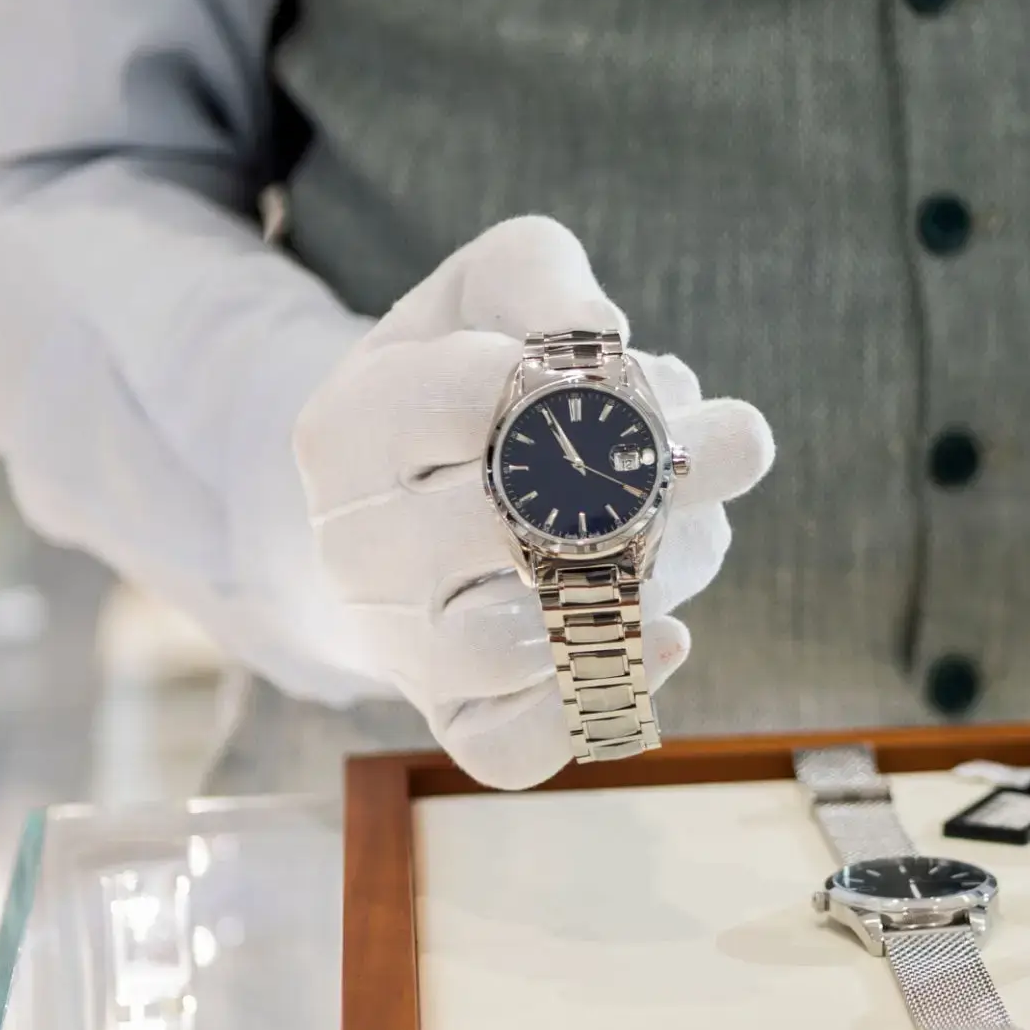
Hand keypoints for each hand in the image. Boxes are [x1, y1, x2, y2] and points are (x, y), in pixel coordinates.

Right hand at [293, 216, 774, 788]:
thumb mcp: (489, 293)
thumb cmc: (467, 381)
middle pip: (502, 520)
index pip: (472, 396)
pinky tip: (667, 639)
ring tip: (664, 541)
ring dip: (625, 585)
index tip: (621, 375)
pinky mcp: (460, 717)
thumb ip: (549, 282)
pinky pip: (513, 746)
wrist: (402, 502)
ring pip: (513, 636)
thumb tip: (611, 340)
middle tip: (682, 462)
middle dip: (627, 485)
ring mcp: (404, 642)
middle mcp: (356, 546)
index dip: (579, 381)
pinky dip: (592, 704)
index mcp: (348, 428)